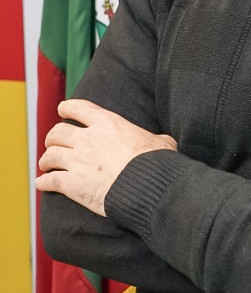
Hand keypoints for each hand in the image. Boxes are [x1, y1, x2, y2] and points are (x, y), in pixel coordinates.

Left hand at [36, 99, 176, 216]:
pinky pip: (50, 180)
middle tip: (53, 142)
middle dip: (52, 137)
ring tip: (45, 164)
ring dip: (46, 160)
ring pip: (50, 155)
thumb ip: (157, 139)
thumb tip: (167, 142)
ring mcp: (77, 161)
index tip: (62, 109)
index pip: (79, 108)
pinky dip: (43, 182)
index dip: (68, 107)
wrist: (146, 185)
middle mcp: (88, 139)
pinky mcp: (72, 184)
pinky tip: (41, 184)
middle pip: (58, 132)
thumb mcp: (161, 142)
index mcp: (108, 123)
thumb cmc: (156, 162)